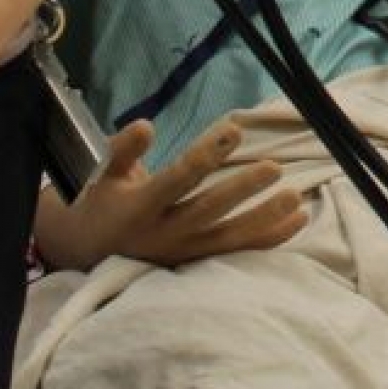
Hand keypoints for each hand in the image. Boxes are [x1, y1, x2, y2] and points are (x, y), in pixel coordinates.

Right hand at [33, 117, 305, 271]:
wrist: (89, 256)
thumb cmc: (103, 206)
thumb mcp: (105, 174)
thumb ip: (124, 149)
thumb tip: (145, 124)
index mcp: (141, 208)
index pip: (179, 178)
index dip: (207, 154)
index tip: (235, 129)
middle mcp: (164, 234)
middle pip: (210, 210)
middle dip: (242, 189)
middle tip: (274, 167)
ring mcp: (184, 253)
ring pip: (229, 238)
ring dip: (264, 219)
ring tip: (295, 197)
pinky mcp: (197, 263)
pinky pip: (239, 253)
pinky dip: (270, 238)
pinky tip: (298, 219)